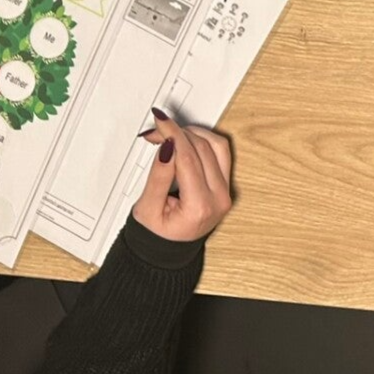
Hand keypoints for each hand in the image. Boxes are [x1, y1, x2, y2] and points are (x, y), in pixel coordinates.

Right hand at [133, 114, 232, 242]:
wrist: (167, 252)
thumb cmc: (156, 235)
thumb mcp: (147, 209)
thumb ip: (158, 177)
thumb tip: (167, 147)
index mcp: (200, 207)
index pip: (189, 158)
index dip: (173, 135)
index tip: (160, 122)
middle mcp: (219, 198)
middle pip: (203, 149)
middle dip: (179, 133)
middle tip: (158, 129)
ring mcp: (225, 192)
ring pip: (217, 146)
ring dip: (194, 134)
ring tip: (171, 134)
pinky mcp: (226, 186)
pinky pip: (221, 153)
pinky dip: (204, 141)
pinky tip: (186, 140)